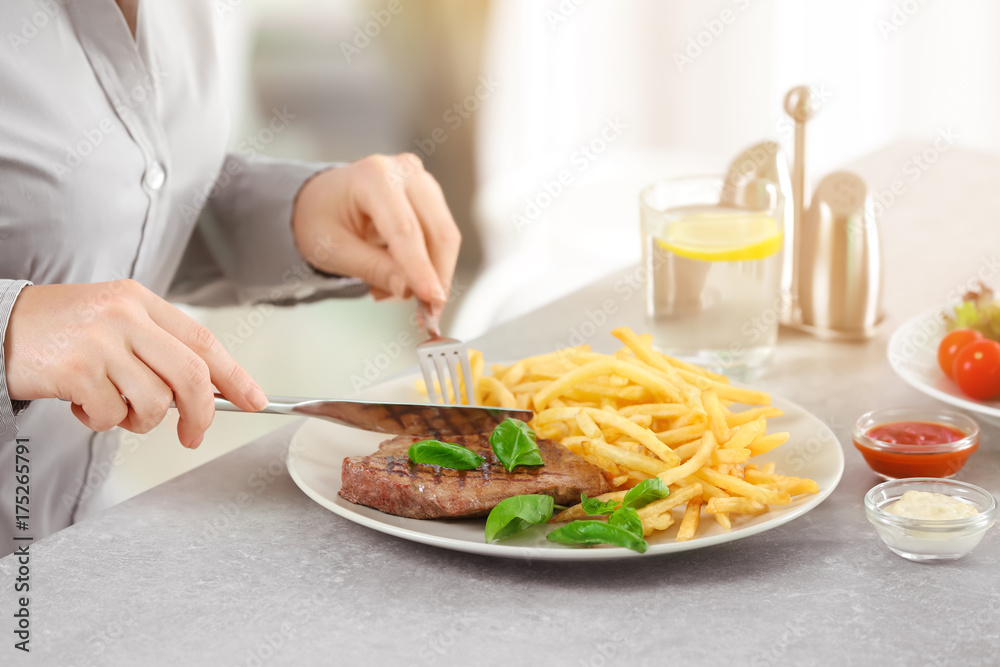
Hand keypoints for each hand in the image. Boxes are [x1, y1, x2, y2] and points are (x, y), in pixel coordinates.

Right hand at [3, 280, 266, 447]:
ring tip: (112, 407)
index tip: (254, 400)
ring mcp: (100, 342)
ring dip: (137, 420)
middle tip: (193, 434)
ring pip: (153, 402)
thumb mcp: (117, 322)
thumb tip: (207, 391)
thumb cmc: (63, 330)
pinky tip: (80, 403)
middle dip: (201, 414)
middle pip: (190, 375)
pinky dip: (99, 421)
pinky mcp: (75, 369)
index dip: (234, 375)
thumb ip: (159, 349)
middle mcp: (125, 317)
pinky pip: (109, 414)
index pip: (204, 341)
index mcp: (141, 302)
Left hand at [291, 153, 461, 315]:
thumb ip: (372, 268)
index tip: (432, 300)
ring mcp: (421, 181)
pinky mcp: (431, 196)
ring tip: (396, 292)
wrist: (320, 200)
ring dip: (431, 273)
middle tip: (429, 314)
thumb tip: (408, 290)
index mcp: (373, 177)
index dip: (421, 268)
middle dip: (436, 276)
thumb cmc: (321, 219)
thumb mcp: (334, 250)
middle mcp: (403, 171)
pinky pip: (441, 236)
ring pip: (445, 236)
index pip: (405, 230)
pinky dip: (429, 265)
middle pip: (437, 231)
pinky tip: (401, 278)